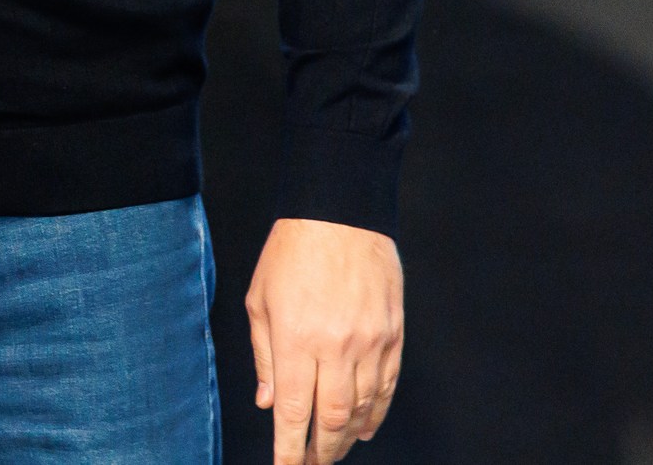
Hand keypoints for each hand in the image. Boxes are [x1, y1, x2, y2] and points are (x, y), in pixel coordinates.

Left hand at [247, 217, 404, 463]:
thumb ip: (265, 356)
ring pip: (363, 408)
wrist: (339, 213)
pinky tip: (365, 426)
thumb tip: (268, 402)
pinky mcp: (393, 334)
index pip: (293, 412)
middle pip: (332, 419)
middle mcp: (335, 348)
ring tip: (334, 449)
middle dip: (321, 450)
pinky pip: (387, 386)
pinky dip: (377, 412)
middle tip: (311, 463)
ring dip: (348, 436)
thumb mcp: (260, 300)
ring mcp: (369, 343)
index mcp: (295, 340)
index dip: (290, 449)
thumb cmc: (291, 251)